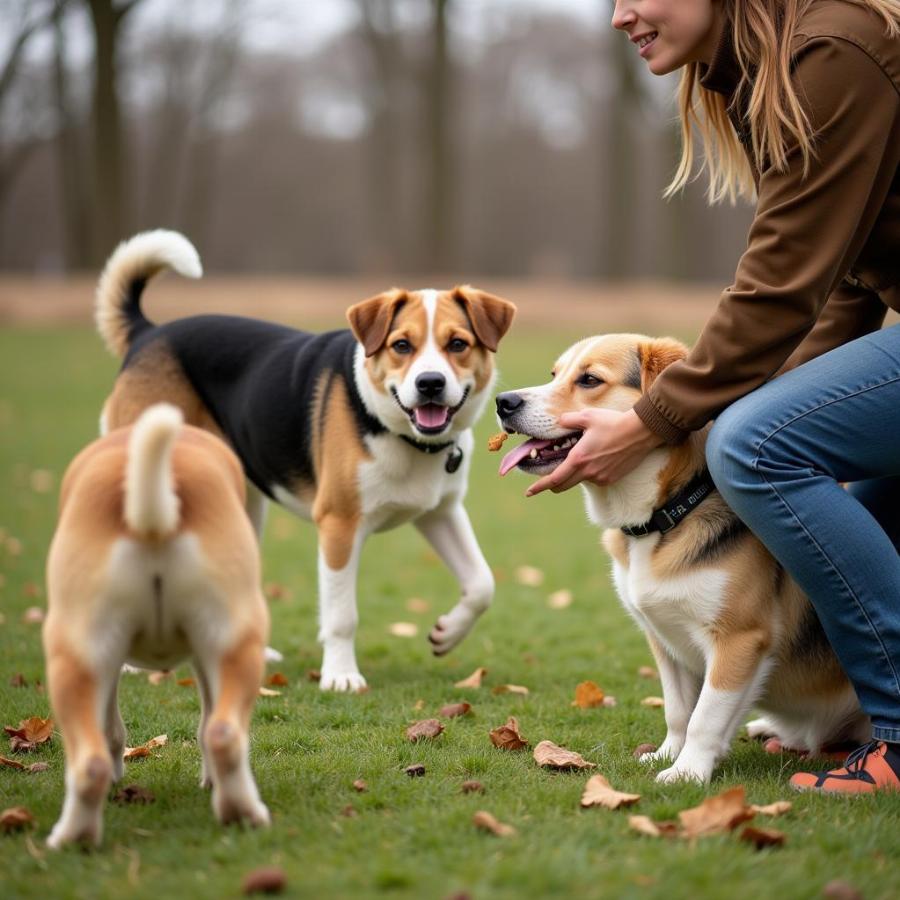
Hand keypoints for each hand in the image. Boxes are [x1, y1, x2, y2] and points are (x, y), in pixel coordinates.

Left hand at [526, 408, 662, 495]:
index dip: (539, 487)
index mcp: (579, 459)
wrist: (641, 432)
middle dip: (551, 485)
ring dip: (573, 475)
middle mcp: (588, 472)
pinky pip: (594, 479)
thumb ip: (568, 420)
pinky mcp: (611, 478)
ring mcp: (601, 477)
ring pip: (579, 480)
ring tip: (580, 458)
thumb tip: (558, 421)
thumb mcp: (587, 417)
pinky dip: (589, 473)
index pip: (554, 479)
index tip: (529, 492)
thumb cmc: (613, 422)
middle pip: (563, 486)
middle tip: (545, 482)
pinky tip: (596, 459)